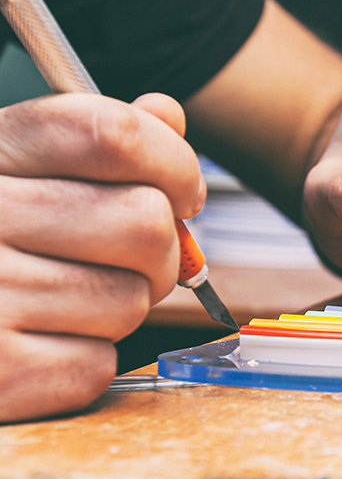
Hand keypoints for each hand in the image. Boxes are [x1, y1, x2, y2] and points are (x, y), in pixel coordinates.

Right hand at [0, 92, 203, 422]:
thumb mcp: (20, 168)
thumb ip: (96, 141)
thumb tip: (167, 114)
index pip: (113, 134)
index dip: (176, 164)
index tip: (184, 193)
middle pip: (145, 224)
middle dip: (159, 252)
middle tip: (128, 260)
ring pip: (131, 301)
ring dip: (115, 309)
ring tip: (64, 300)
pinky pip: (98, 364)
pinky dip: (83, 361)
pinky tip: (38, 343)